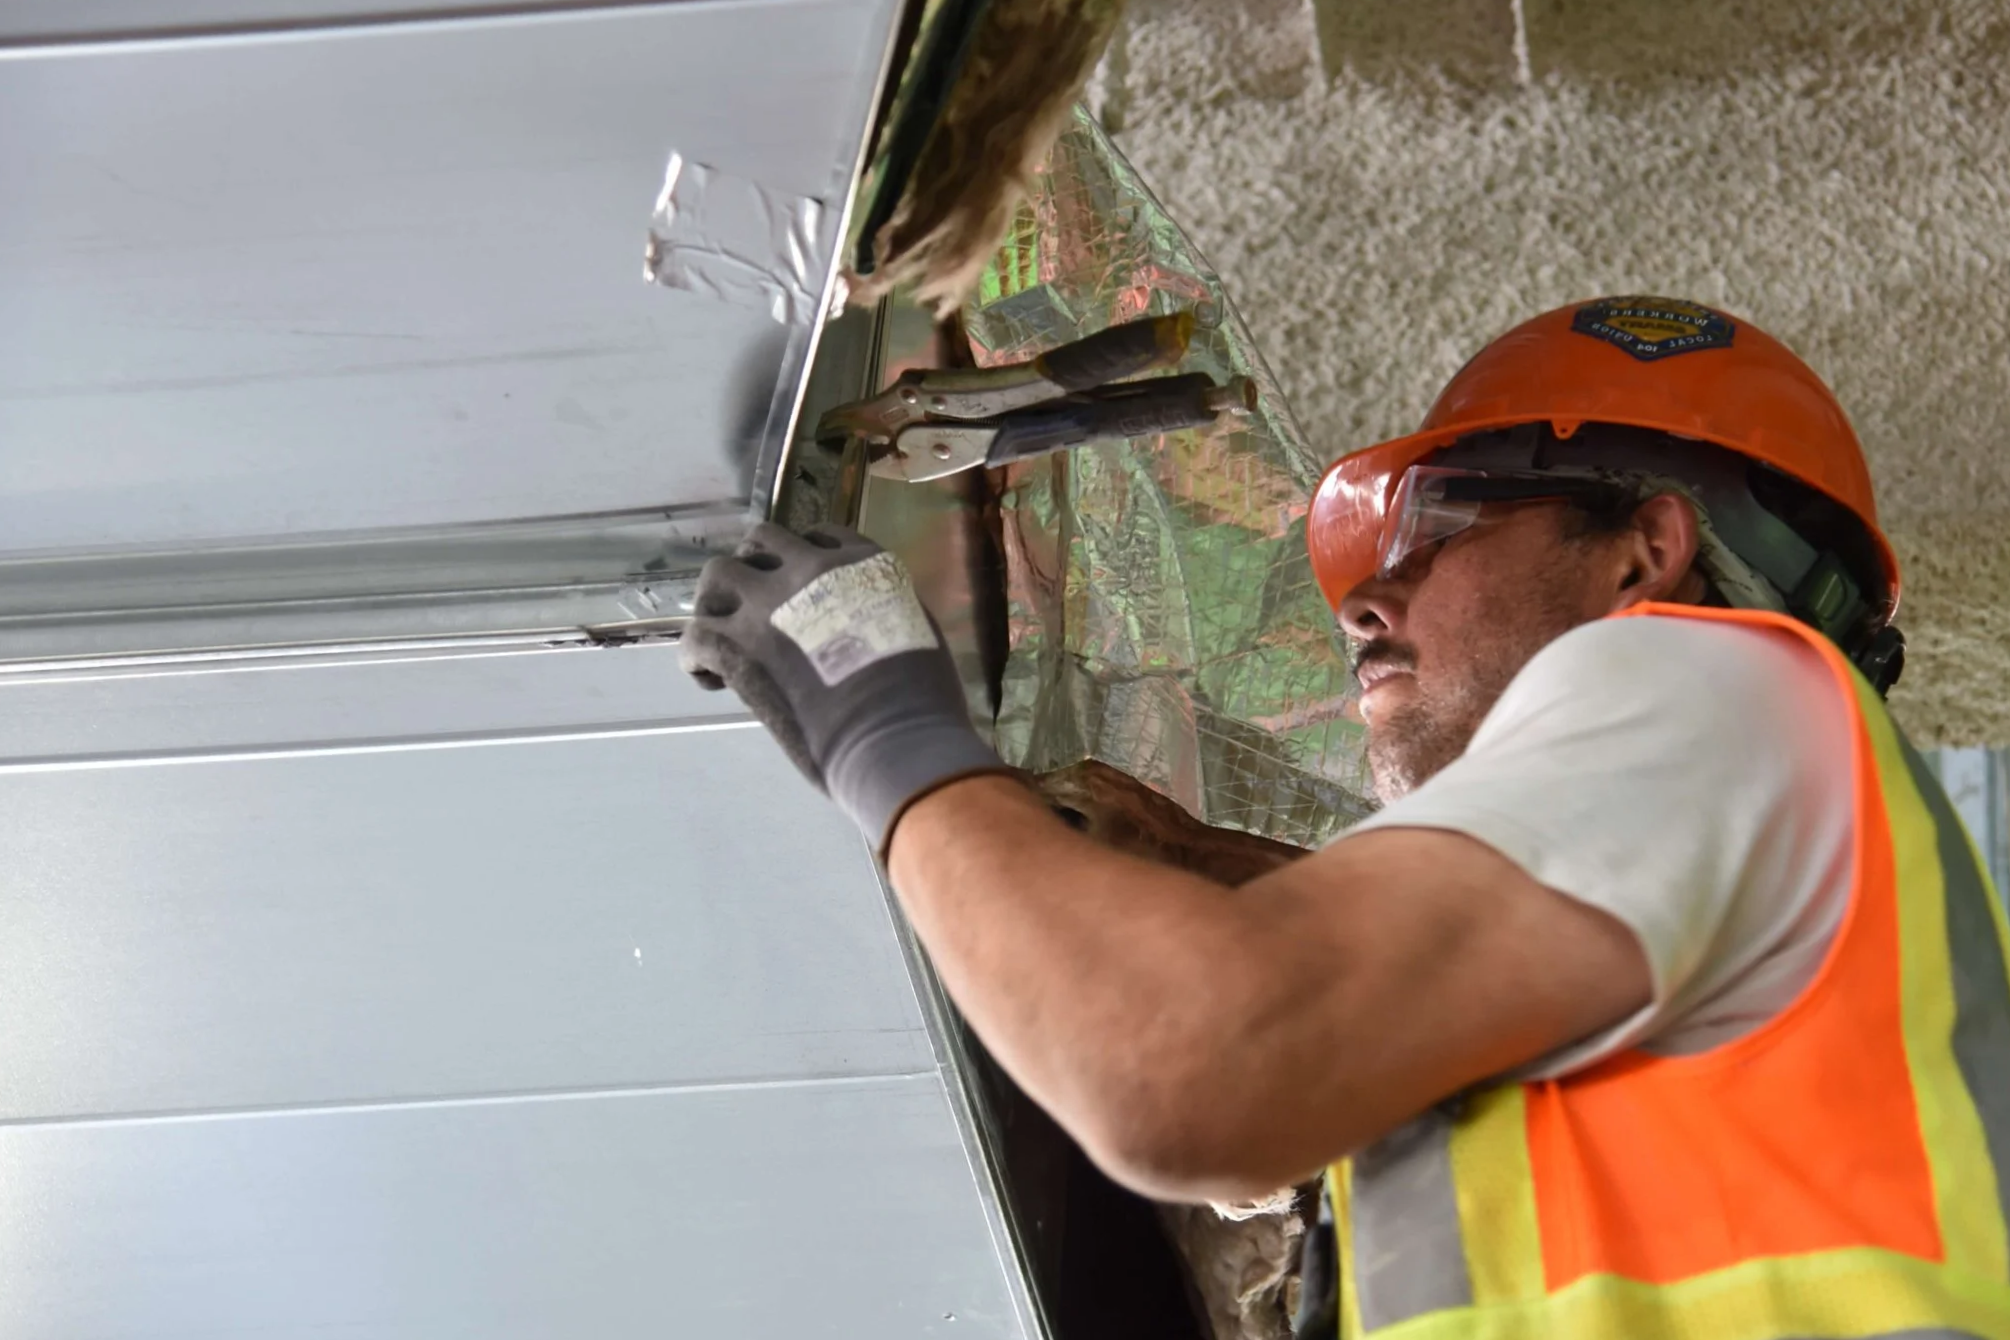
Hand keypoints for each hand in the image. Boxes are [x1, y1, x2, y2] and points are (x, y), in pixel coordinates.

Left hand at [680, 521, 1011, 852]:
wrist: (895, 739)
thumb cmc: (922, 701)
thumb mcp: (915, 630)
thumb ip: (878, 609)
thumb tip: (853, 620)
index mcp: (863, 563)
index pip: (817, 538)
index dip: (801, 563)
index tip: (800, 592)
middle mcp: (810, 569)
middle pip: (761, 542)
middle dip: (755, 571)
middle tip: (756, 607)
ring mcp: (769, 603)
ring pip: (717, 575)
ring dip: (718, 603)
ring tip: (726, 637)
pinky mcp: (738, 646)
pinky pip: (694, 636)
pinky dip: (697, 658)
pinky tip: (713, 680)